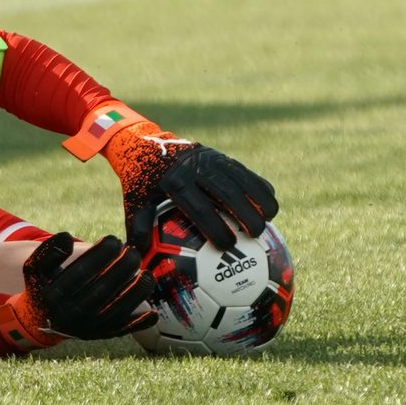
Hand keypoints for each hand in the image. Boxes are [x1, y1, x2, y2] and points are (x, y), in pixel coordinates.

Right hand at [0, 233, 156, 349]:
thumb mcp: (34, 266)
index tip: (114, 239)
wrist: (39, 321)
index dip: (100, 254)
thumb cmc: (41, 286)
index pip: (82, 272)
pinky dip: (138, 324)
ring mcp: (87, 327)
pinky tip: (152, 312)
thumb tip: (68, 237)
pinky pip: (121, 331)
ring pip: (116, 311)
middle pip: (102, 290)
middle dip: (122, 268)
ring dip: (135, 292)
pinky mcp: (99, 336)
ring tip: (146, 273)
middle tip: (133, 252)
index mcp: (54, 295)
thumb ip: (49, 250)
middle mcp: (71, 314)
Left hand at [104, 123, 277, 250]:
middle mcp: (195, 169)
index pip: (198, 206)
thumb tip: (139, 259)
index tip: (227, 245)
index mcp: (174, 182)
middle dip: (244, 213)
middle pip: (227, 191)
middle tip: (256, 235)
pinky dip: (259, 186)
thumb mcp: (135, 202)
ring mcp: (211, 159)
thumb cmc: (142, 182)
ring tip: (269, 222)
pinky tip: (270, 205)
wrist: (147, 145)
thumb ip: (139, 228)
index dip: (215, 226)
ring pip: (242, 179)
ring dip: (258, 199)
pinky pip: (246, 171)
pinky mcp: (221, 156)